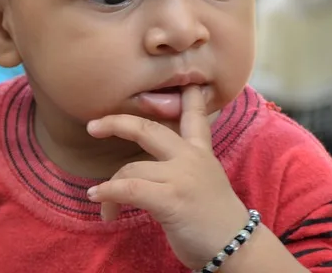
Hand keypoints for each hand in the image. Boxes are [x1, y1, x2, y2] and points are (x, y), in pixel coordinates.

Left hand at [86, 86, 249, 269]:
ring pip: (130, 168)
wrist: (239, 249)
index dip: (188, 98)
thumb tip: (151, 164)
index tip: (185, 82)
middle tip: (93, 126)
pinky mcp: (171, 198)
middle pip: (147, 128)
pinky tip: (97, 198)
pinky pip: (127, 188)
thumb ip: (183, 166)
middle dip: (116, 123)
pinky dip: (107, 193)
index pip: (195, 118)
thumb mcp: (205, 182)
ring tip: (101, 203)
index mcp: (200, 153)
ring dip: (109, 187)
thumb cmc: (216, 221)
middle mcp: (191, 158)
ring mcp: (181, 176)